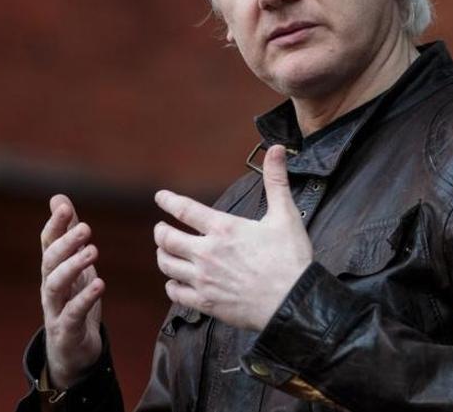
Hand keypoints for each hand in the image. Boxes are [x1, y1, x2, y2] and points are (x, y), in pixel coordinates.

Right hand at [39, 195, 104, 387]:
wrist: (72, 350)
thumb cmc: (73, 300)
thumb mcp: (74, 264)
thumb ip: (67, 233)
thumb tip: (58, 198)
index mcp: (53, 269)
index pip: (48, 242)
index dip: (54, 224)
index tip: (64, 206)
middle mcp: (50, 286)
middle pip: (49, 261)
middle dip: (65, 243)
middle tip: (86, 227)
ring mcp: (55, 308)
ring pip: (56, 285)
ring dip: (73, 266)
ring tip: (93, 251)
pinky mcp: (66, 329)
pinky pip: (73, 312)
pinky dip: (85, 298)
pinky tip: (100, 284)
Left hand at [153, 145, 313, 330]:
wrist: (292, 301)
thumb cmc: (291, 259)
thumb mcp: (286, 215)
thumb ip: (276, 181)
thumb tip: (277, 149)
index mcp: (224, 229)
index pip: (185, 209)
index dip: (168, 201)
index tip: (160, 197)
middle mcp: (207, 253)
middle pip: (167, 239)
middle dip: (160, 231)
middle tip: (160, 229)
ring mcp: (203, 279)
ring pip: (167, 265)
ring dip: (163, 256)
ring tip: (165, 252)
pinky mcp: (205, 302)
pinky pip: (175, 293)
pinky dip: (171, 285)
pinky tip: (175, 282)